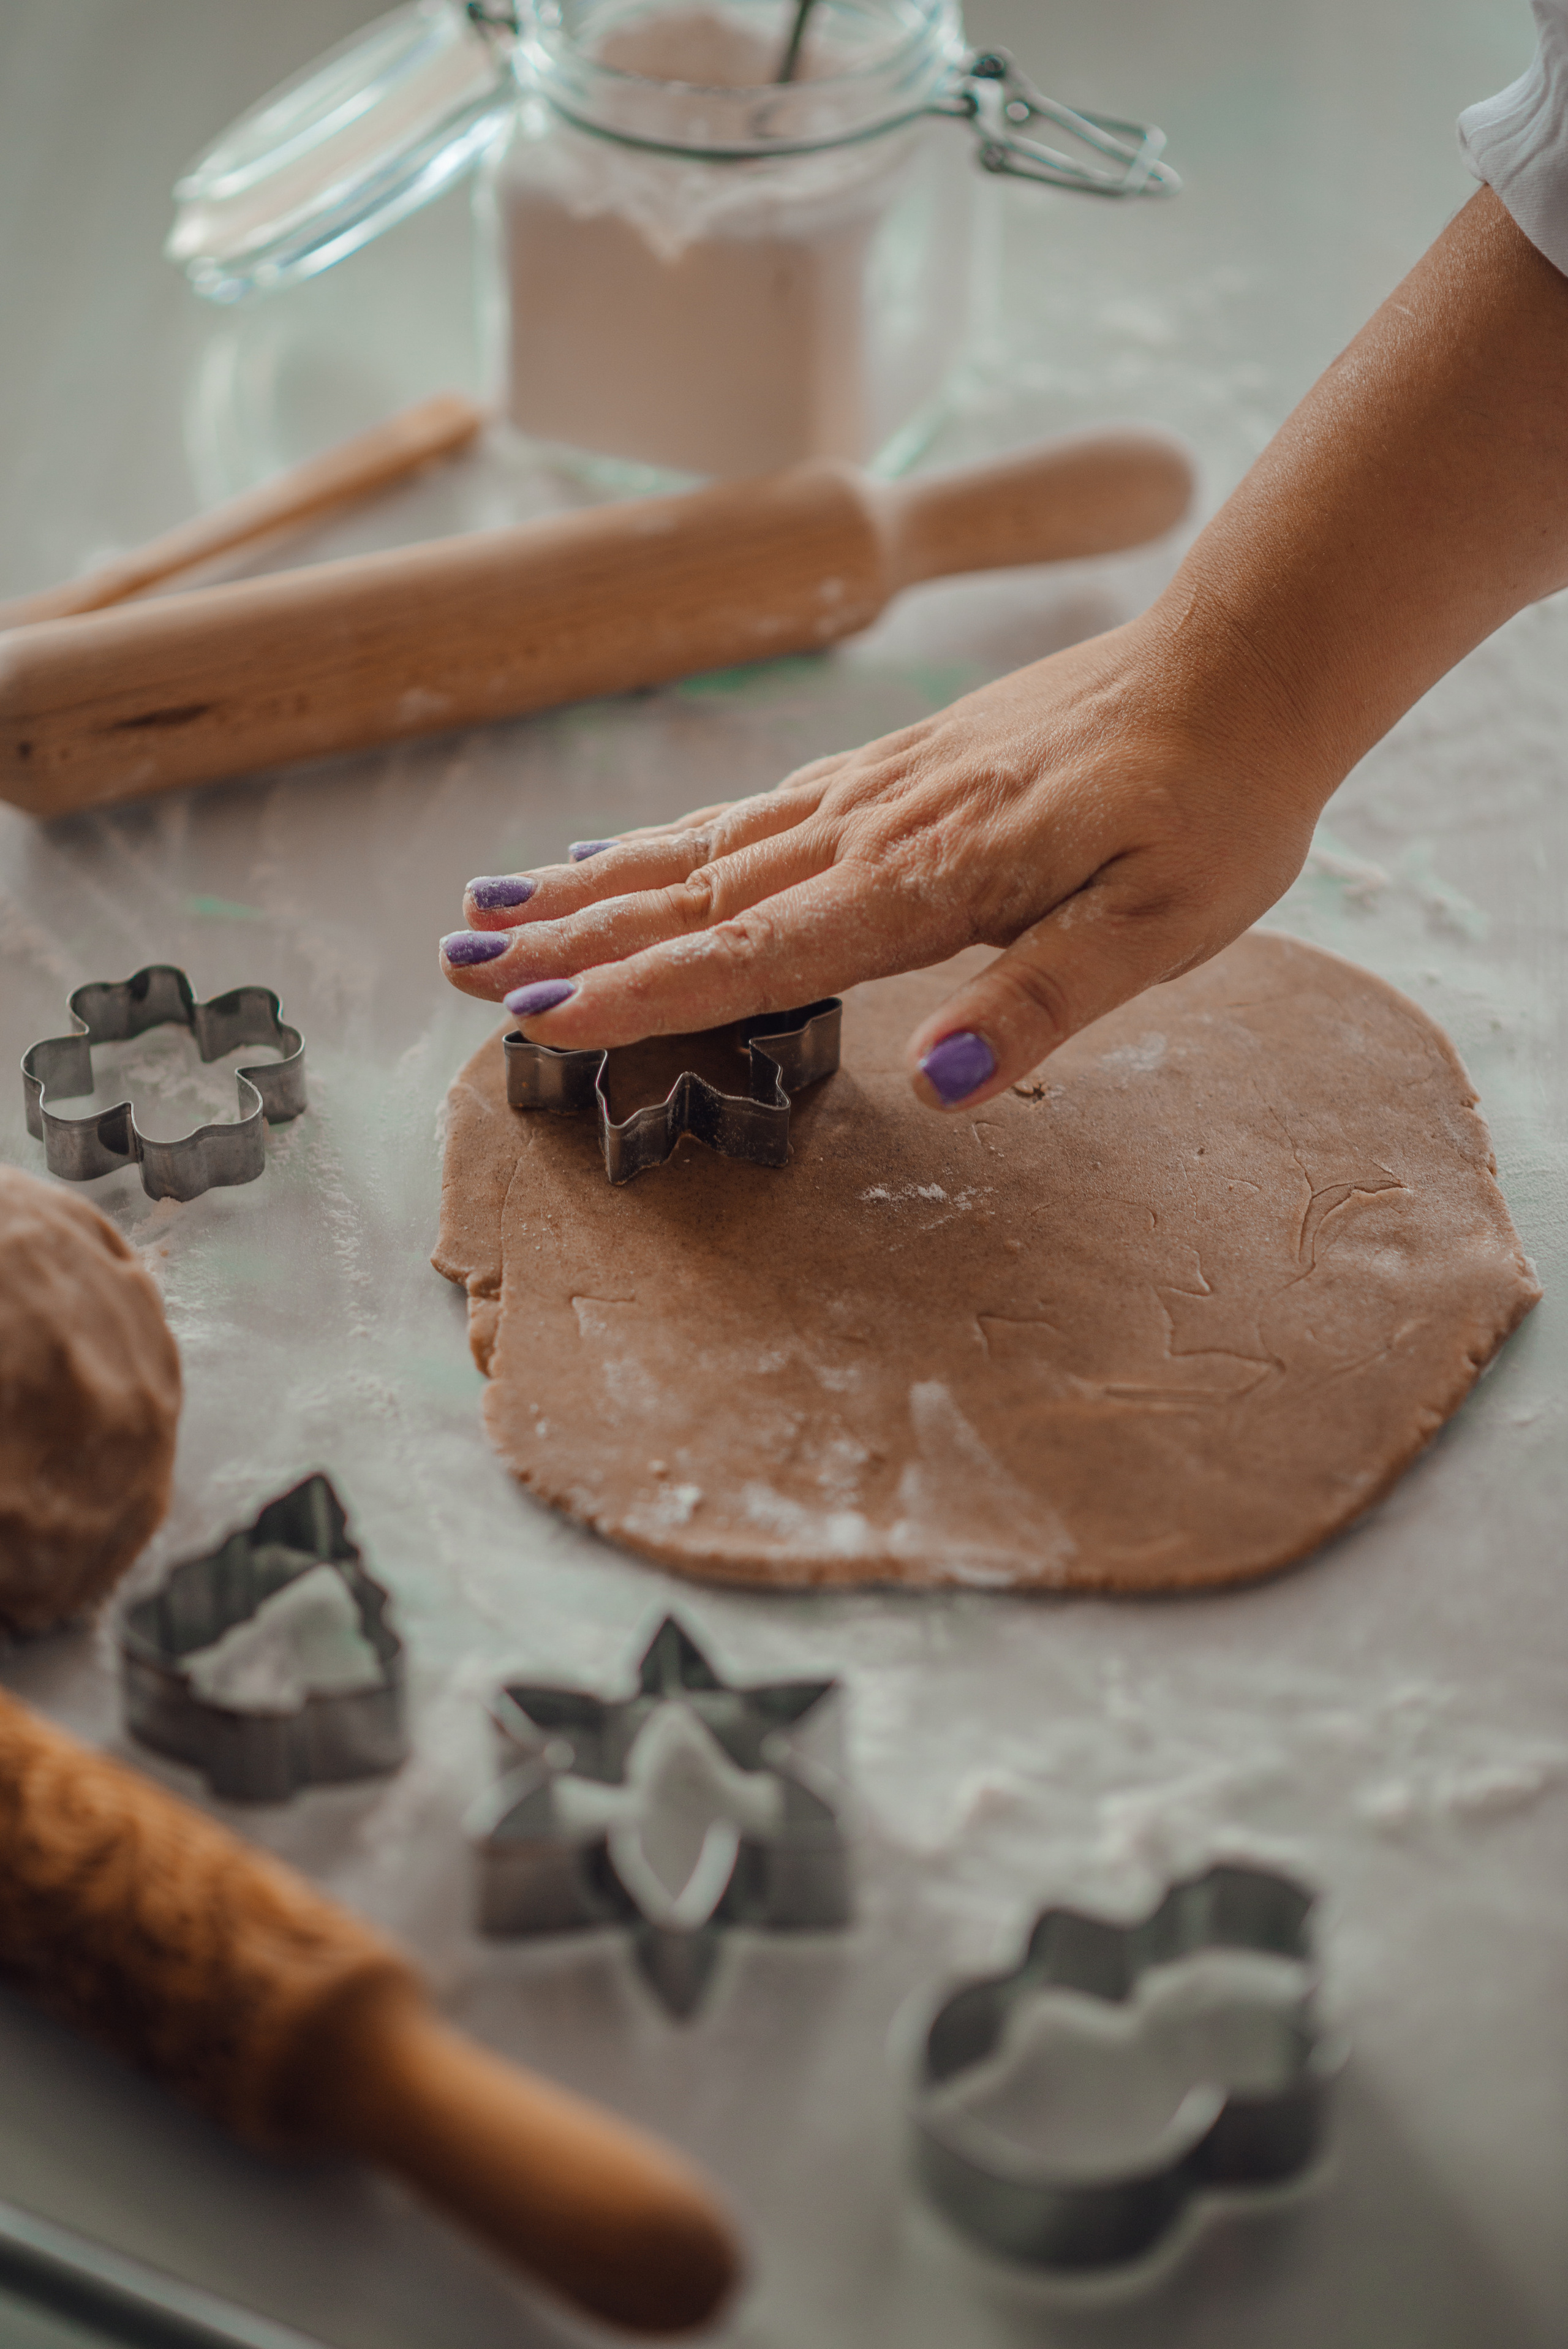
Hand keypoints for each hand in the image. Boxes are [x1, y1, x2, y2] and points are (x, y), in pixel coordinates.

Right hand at [438, 614, 1329, 1111]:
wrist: (1245, 661)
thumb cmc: (1215, 803)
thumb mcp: (1162, 925)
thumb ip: (1041, 1000)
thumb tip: (941, 1084)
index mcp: (932, 878)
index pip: (760, 948)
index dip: (648, 990)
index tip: (543, 1018)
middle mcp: (878, 827)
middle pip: (699, 892)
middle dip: (574, 937)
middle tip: (457, 965)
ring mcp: (875, 789)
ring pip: (706, 846)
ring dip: (595, 885)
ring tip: (493, 909)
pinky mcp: (892, 767)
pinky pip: (753, 808)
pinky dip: (671, 837)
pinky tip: (621, 852)